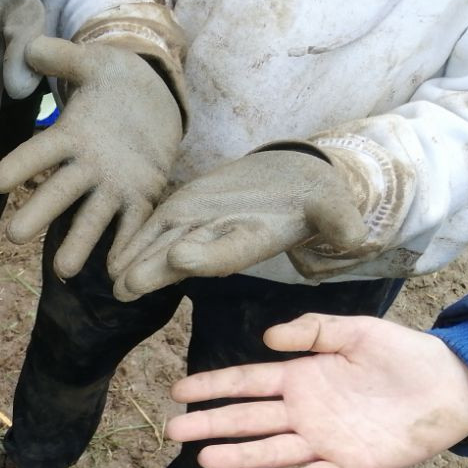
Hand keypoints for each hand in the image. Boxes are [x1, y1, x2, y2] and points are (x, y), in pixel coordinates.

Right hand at [0, 36, 181, 278]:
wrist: (153, 100)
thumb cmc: (116, 81)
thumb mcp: (95, 64)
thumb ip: (64, 58)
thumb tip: (29, 47)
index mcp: (71, 136)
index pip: (40, 153)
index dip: (20, 166)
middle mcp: (86, 167)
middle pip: (59, 192)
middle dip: (39, 213)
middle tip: (14, 235)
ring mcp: (112, 184)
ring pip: (92, 217)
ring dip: (78, 243)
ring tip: (63, 270)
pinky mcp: (141, 194)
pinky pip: (134, 222)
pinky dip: (127, 245)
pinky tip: (121, 270)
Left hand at [110, 150, 366, 299]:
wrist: (291, 182)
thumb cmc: (314, 199)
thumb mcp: (332, 206)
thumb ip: (339, 220)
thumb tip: (359, 236)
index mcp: (247, 242)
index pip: (223, 253)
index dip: (202, 255)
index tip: (180, 257)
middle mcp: (216, 243)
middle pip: (180, 259)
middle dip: (152, 271)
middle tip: (125, 284)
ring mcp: (194, 229)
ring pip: (159, 247)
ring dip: (134, 261)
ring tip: (110, 274)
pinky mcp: (180, 212)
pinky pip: (151, 229)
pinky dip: (132, 240)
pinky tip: (108, 256)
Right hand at [166, 314, 467, 467]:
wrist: (452, 387)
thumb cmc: (404, 356)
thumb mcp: (359, 331)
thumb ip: (315, 330)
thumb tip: (268, 337)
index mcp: (302, 378)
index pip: (247, 383)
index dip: (213, 387)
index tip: (178, 392)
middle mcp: (304, 412)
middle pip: (248, 419)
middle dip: (211, 423)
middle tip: (173, 430)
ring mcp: (324, 441)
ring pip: (271, 451)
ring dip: (238, 455)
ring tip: (203, 459)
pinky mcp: (350, 466)